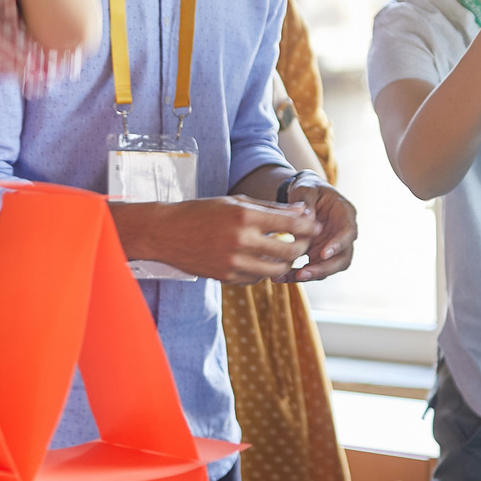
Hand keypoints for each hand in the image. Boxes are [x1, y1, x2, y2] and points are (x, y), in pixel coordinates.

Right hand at [112, 195, 313, 285]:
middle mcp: (241, 241)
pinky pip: (256, 278)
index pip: (290, 224)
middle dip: (302, 247)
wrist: (166, 233)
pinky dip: (263, 271)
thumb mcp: (235, 202)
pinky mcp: (226, 278)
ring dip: (285, 263)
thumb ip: (270, 208)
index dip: (308, 226)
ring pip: (276, 269)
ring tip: (284, 253)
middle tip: (303, 242)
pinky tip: (259, 261)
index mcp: (244, 216)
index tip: (315, 226)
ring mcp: (233, 263)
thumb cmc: (201, 212)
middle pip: (289, 251)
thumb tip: (302, 211)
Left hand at [282, 177, 357, 281]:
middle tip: (303, 274)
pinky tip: (281, 278)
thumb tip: (307, 219)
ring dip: (311, 275)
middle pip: (343, 257)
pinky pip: (313, 269)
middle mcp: (343, 234)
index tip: (322, 254)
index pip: (348, 232)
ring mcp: (333, 247)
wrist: (304, 196)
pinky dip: (298, 275)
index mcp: (345, 214)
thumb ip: (306, 201)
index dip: (338, 244)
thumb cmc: (307, 188)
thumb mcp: (305, 188)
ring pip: (329, 268)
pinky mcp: (320, 255)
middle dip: (324, 268)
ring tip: (288, 278)